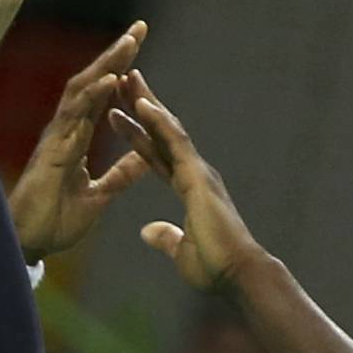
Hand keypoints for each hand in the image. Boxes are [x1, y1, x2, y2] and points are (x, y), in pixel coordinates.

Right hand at [8, 23, 149, 261]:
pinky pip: (75, 116)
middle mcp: (67, 131)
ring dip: (107, 64)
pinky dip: (94, 94)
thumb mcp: (98, 195)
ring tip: (130, 42)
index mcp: (77, 139)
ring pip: (83, 90)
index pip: (102, 96)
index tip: (140, 46)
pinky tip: (113, 78)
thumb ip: (119, 175)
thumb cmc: (56, 221)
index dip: (120, 71)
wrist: (30, 244)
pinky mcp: (53, 150)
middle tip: (140, 28)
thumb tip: (145, 159)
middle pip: (93, 83)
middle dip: (116, 55)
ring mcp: (58, 137)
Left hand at [106, 69, 259, 291]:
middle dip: (140, 105)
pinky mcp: (199, 176)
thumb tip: (148, 231)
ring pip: (168, 129)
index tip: (115, 115)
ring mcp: (198, 171)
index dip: (135, 134)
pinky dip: (159, 122)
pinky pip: (176, 142)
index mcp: (188, 187)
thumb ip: (165, 238)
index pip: (155, 154)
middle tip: (120, 79)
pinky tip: (141, 104)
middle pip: (161, 132)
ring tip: (126, 78)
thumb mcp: (180, 251)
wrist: (237, 274)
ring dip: (146, 103)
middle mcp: (194, 173)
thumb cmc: (215, 267)